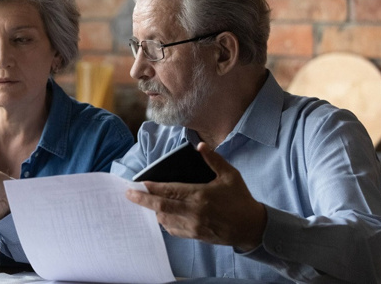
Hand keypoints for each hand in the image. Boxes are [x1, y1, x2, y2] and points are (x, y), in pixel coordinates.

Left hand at [126, 142, 266, 250]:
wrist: (252, 228)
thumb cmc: (240, 199)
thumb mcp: (230, 176)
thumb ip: (214, 160)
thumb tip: (200, 145)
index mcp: (200, 195)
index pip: (170, 191)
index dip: (152, 188)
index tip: (139, 184)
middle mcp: (194, 212)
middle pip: (160, 207)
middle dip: (142, 200)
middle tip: (128, 194)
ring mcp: (193, 226)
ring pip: (164, 220)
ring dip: (152, 211)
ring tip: (144, 202)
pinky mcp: (195, 236)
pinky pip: (173, 230)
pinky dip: (164, 222)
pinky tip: (160, 215)